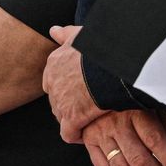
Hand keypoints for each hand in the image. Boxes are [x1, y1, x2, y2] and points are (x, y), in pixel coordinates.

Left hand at [45, 25, 105, 142]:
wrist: (111, 64)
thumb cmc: (101, 48)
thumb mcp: (81, 34)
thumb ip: (65, 34)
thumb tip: (53, 30)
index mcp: (54, 63)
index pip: (53, 80)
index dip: (66, 87)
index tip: (80, 89)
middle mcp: (53, 83)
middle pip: (56, 100)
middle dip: (68, 104)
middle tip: (87, 105)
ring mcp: (61, 102)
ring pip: (62, 117)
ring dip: (73, 120)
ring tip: (90, 120)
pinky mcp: (72, 119)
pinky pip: (69, 134)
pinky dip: (77, 135)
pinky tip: (88, 134)